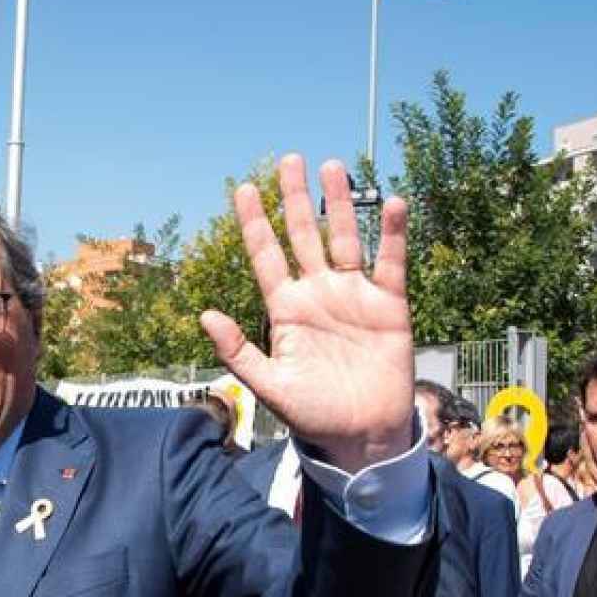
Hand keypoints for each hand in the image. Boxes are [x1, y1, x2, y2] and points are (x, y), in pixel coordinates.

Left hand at [202, 155, 413, 472]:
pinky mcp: (389, 305)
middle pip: (304, 235)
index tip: (243, 189)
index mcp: (286, 309)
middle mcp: (318, 294)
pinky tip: (391, 205)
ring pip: (344, 239)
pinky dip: (392, 235)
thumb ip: (238, 351)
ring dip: (339, 204)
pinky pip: (390, 263)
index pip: (266, 256)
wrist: (361, 436)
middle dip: (296, 199)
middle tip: (290, 160)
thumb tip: (204, 314)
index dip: (255, 224)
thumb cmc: (312, 414)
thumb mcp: (269, 386)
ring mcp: (353, 296)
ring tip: (332, 166)